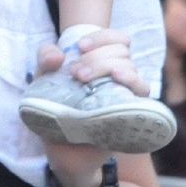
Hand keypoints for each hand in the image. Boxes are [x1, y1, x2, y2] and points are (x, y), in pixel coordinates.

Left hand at [35, 30, 145, 186]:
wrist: (61, 150)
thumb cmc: (56, 109)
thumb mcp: (43, 79)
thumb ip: (46, 59)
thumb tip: (57, 56)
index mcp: (102, 64)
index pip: (118, 39)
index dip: (102, 37)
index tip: (81, 46)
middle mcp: (118, 77)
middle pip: (122, 51)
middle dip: (96, 57)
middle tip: (75, 73)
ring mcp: (126, 95)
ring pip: (131, 68)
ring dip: (107, 66)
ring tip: (84, 79)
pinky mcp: (130, 114)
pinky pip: (142, 93)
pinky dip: (131, 81)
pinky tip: (119, 79)